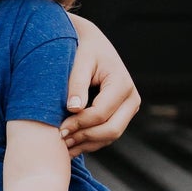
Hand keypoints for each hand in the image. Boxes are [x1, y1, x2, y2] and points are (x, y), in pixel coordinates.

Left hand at [60, 16, 141, 154]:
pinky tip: (72, 144)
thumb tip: (74, 108)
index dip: (80, 124)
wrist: (94, 45)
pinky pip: (108, 136)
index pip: (101, 113)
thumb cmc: (85, 50)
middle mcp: (131, 98)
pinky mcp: (122, 116)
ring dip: (87, 143)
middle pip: (111, 129)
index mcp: (122, 84)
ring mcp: (129, 109)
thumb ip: (77, 83)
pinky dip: (91, 142)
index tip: (60, 128)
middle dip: (85, 137)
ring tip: (64, 145)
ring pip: (110, 136)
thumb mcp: (80, 61)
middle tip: (61, 139)